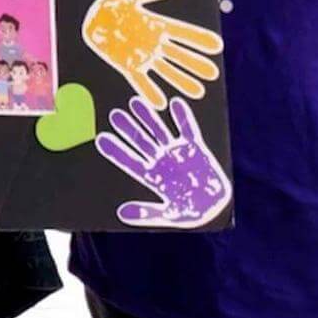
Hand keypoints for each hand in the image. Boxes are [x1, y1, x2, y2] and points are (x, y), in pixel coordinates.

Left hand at [83, 0, 221, 108]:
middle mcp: (156, 43)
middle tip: (212, 74)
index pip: (184, 33)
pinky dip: (149, 91)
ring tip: (198, 92)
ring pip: (166, 71)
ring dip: (181, 80)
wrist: (94, 19)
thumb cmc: (114, 4)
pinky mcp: (129, 65)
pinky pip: (141, 81)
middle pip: (180, 55)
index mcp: (159, 26)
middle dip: (195, 64)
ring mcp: (144, 56)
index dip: (199, 39)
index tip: (217, 46)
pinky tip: (160, 103)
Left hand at [96, 96, 229, 227]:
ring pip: (159, 131)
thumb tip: (122, 214)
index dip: (116, 150)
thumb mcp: (169, 215)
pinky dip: (183, 117)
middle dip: (129, 129)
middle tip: (115, 115)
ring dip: (149, 118)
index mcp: (152, 176)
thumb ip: (146, 213)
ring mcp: (177, 152)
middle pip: (141, 142)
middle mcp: (161, 160)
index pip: (129, 161)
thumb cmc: (190, 212)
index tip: (101, 139)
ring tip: (135, 102)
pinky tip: (175, 104)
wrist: (215, 207)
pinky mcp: (195, 148)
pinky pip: (188, 129)